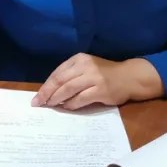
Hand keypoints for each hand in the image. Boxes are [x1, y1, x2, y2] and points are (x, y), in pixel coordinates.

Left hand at [32, 54, 162, 109]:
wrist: (129, 77)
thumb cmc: (105, 74)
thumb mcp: (87, 67)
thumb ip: (71, 75)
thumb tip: (50, 91)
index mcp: (79, 59)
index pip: (57, 73)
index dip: (46, 86)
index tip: (37, 97)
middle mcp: (85, 66)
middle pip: (60, 81)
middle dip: (47, 93)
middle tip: (38, 104)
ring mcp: (94, 77)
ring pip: (68, 90)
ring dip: (57, 100)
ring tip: (50, 106)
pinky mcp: (101, 90)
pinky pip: (80, 99)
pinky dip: (71, 104)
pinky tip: (66, 108)